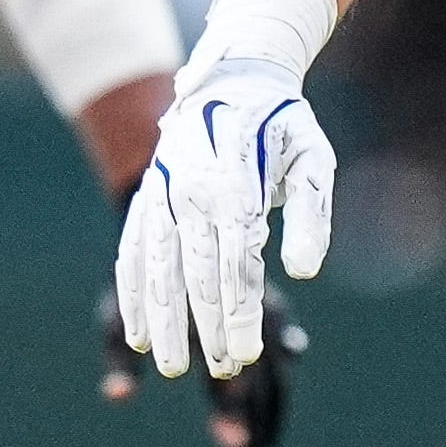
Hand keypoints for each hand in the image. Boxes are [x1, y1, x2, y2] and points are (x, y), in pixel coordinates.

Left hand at [100, 281, 305, 446]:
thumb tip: (117, 396)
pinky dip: (282, 375)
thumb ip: (120, 357)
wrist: (169, 222)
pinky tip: (279, 400)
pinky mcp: (270, 304)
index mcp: (208, 318)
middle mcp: (242, 313)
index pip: (227, 374)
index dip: (232, 412)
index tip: (235, 445)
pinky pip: (285, 345)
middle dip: (258, 420)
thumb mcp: (118, 313)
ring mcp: (262, 308)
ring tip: (264, 445)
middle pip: (262, 377)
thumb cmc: (137, 277)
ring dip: (273, 408)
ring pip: (279, 366)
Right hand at [115, 58, 336, 378]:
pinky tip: (138, 331)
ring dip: (163, 320)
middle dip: (208, 327)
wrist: (234, 76)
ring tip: (171, 366)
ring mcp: (162, 192)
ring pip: (157, 268)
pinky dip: (133, 293)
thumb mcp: (312, 159)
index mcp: (236, 181)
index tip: (248, 353)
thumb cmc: (282, 127)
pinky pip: (133, 251)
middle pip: (197, 272)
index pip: (237, 261)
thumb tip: (305, 272)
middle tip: (225, 370)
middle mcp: (192, 188)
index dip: (241, 312)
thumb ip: (312, 216)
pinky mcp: (147, 196)